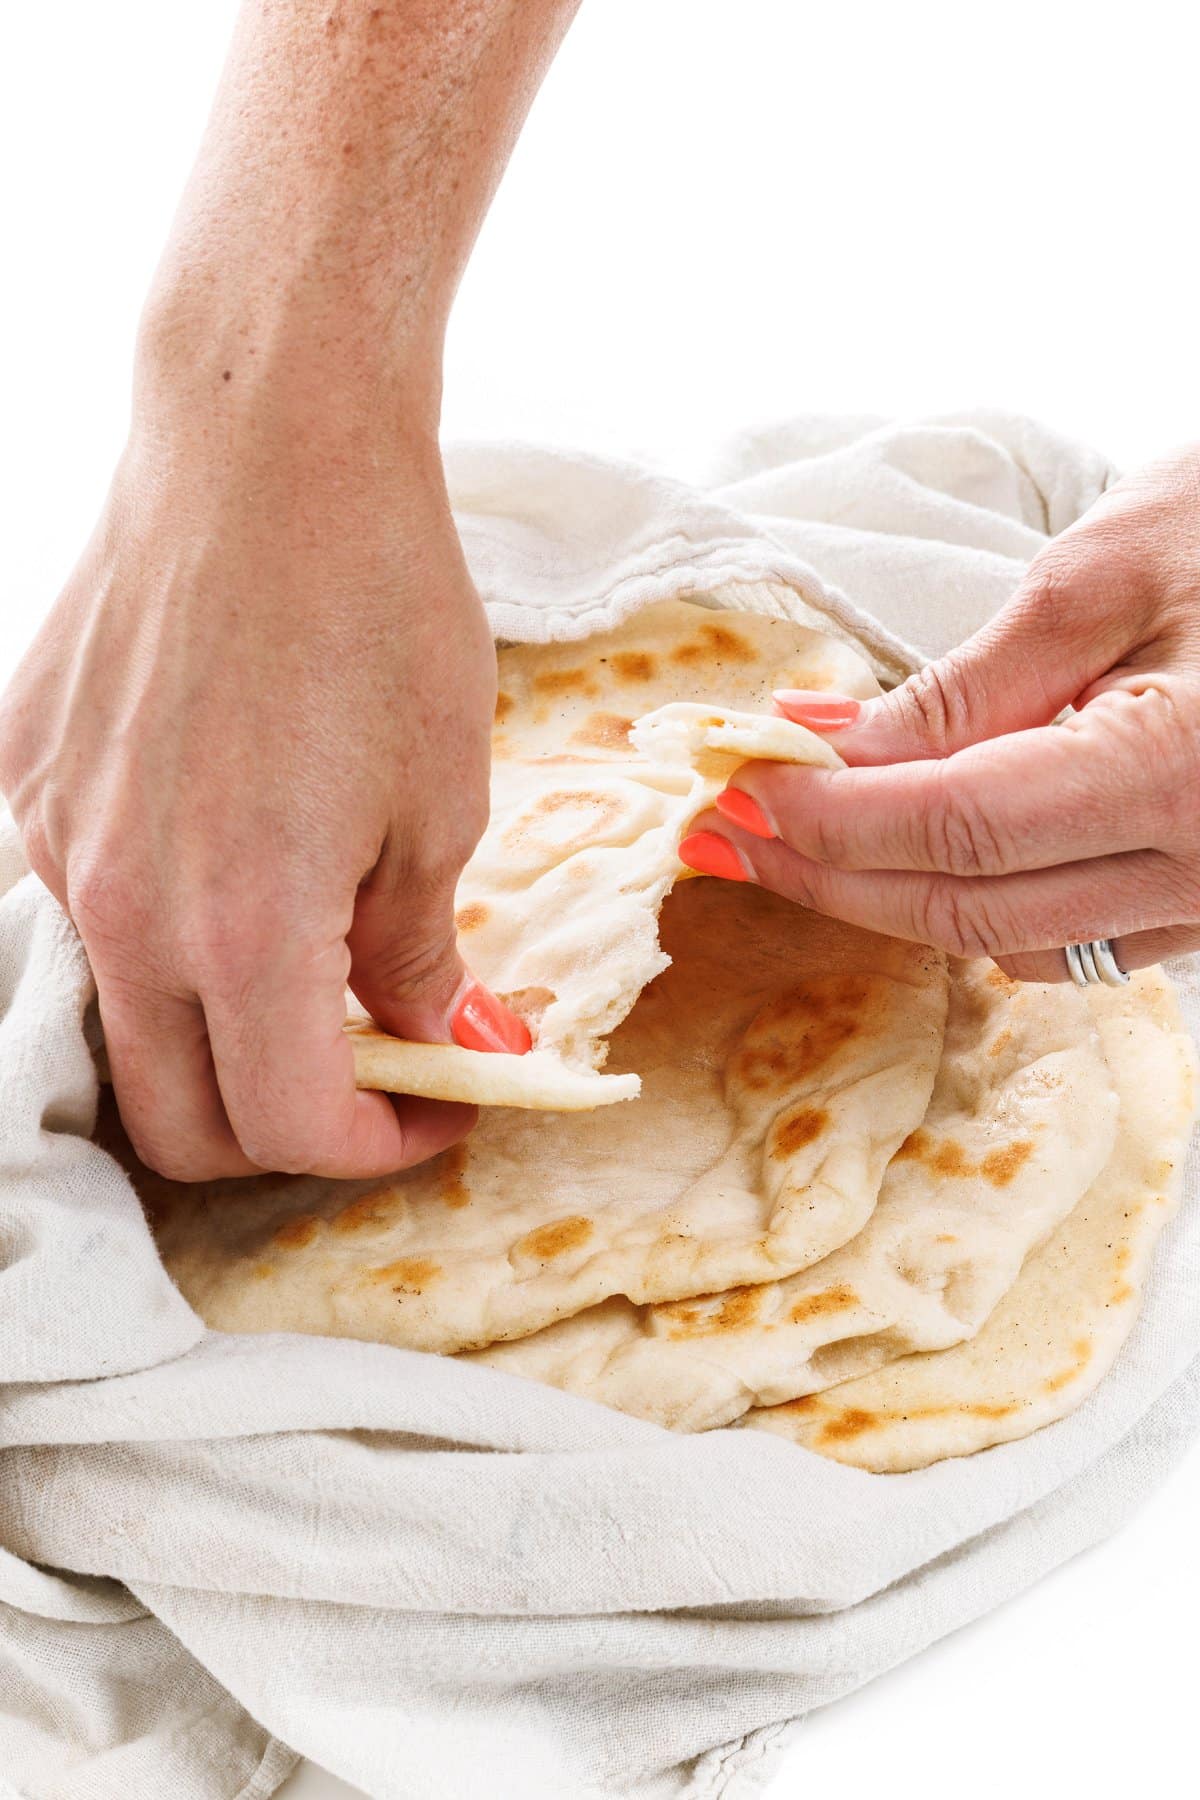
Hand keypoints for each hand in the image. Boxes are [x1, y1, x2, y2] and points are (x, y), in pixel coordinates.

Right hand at [0, 371, 527, 1181]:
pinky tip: (229, 870)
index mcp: (239, 925)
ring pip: (121, 1022)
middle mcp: (122, 907)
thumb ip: (414, 946)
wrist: (264, 443)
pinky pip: (86, 911)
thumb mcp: (441, 797)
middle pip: (175, 1120)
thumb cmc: (379, 603)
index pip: (286, 1126)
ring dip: (217, 1040)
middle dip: (283, 1135)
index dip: (375, 1148)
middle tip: (371, 1079)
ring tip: (310, 970)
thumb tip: (429, 1029)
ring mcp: (57, 842)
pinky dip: (163, 939)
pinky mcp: (27, 779)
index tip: (436, 1110)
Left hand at [681, 445, 1199, 981]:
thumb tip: (825, 742)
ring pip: (1012, 941)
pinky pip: (1071, 938)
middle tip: (726, 830)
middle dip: (830, 873)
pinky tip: (908, 858)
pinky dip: (973, 904)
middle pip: (966, 908)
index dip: (826, 818)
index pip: (953, 827)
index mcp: (1183, 771)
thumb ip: (967, 684)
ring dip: (889, 898)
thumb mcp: (1108, 573)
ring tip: (793, 843)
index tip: (733, 788)